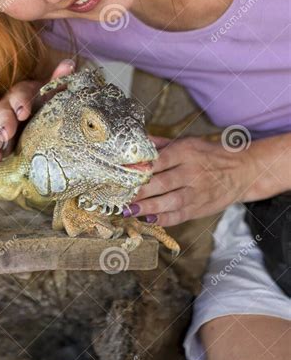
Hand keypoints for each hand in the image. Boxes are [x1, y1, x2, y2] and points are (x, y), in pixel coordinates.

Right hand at [0, 58, 75, 162]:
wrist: (40, 112)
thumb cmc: (47, 99)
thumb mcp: (52, 90)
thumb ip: (58, 79)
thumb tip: (69, 64)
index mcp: (23, 93)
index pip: (19, 94)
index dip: (20, 103)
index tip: (23, 113)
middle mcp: (9, 105)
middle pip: (3, 111)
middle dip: (4, 122)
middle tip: (6, 133)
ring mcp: (3, 122)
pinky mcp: (2, 138)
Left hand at [129, 136, 251, 226]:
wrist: (242, 171)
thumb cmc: (208, 154)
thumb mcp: (187, 142)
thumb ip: (160, 143)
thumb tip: (136, 140)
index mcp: (185, 152)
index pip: (158, 161)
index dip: (138, 168)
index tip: (120, 172)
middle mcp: (191, 172)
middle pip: (161, 183)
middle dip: (138, 191)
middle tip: (118, 196)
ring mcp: (196, 192)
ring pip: (169, 202)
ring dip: (147, 208)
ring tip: (128, 210)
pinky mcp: (199, 208)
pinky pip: (179, 216)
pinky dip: (163, 219)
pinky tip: (148, 219)